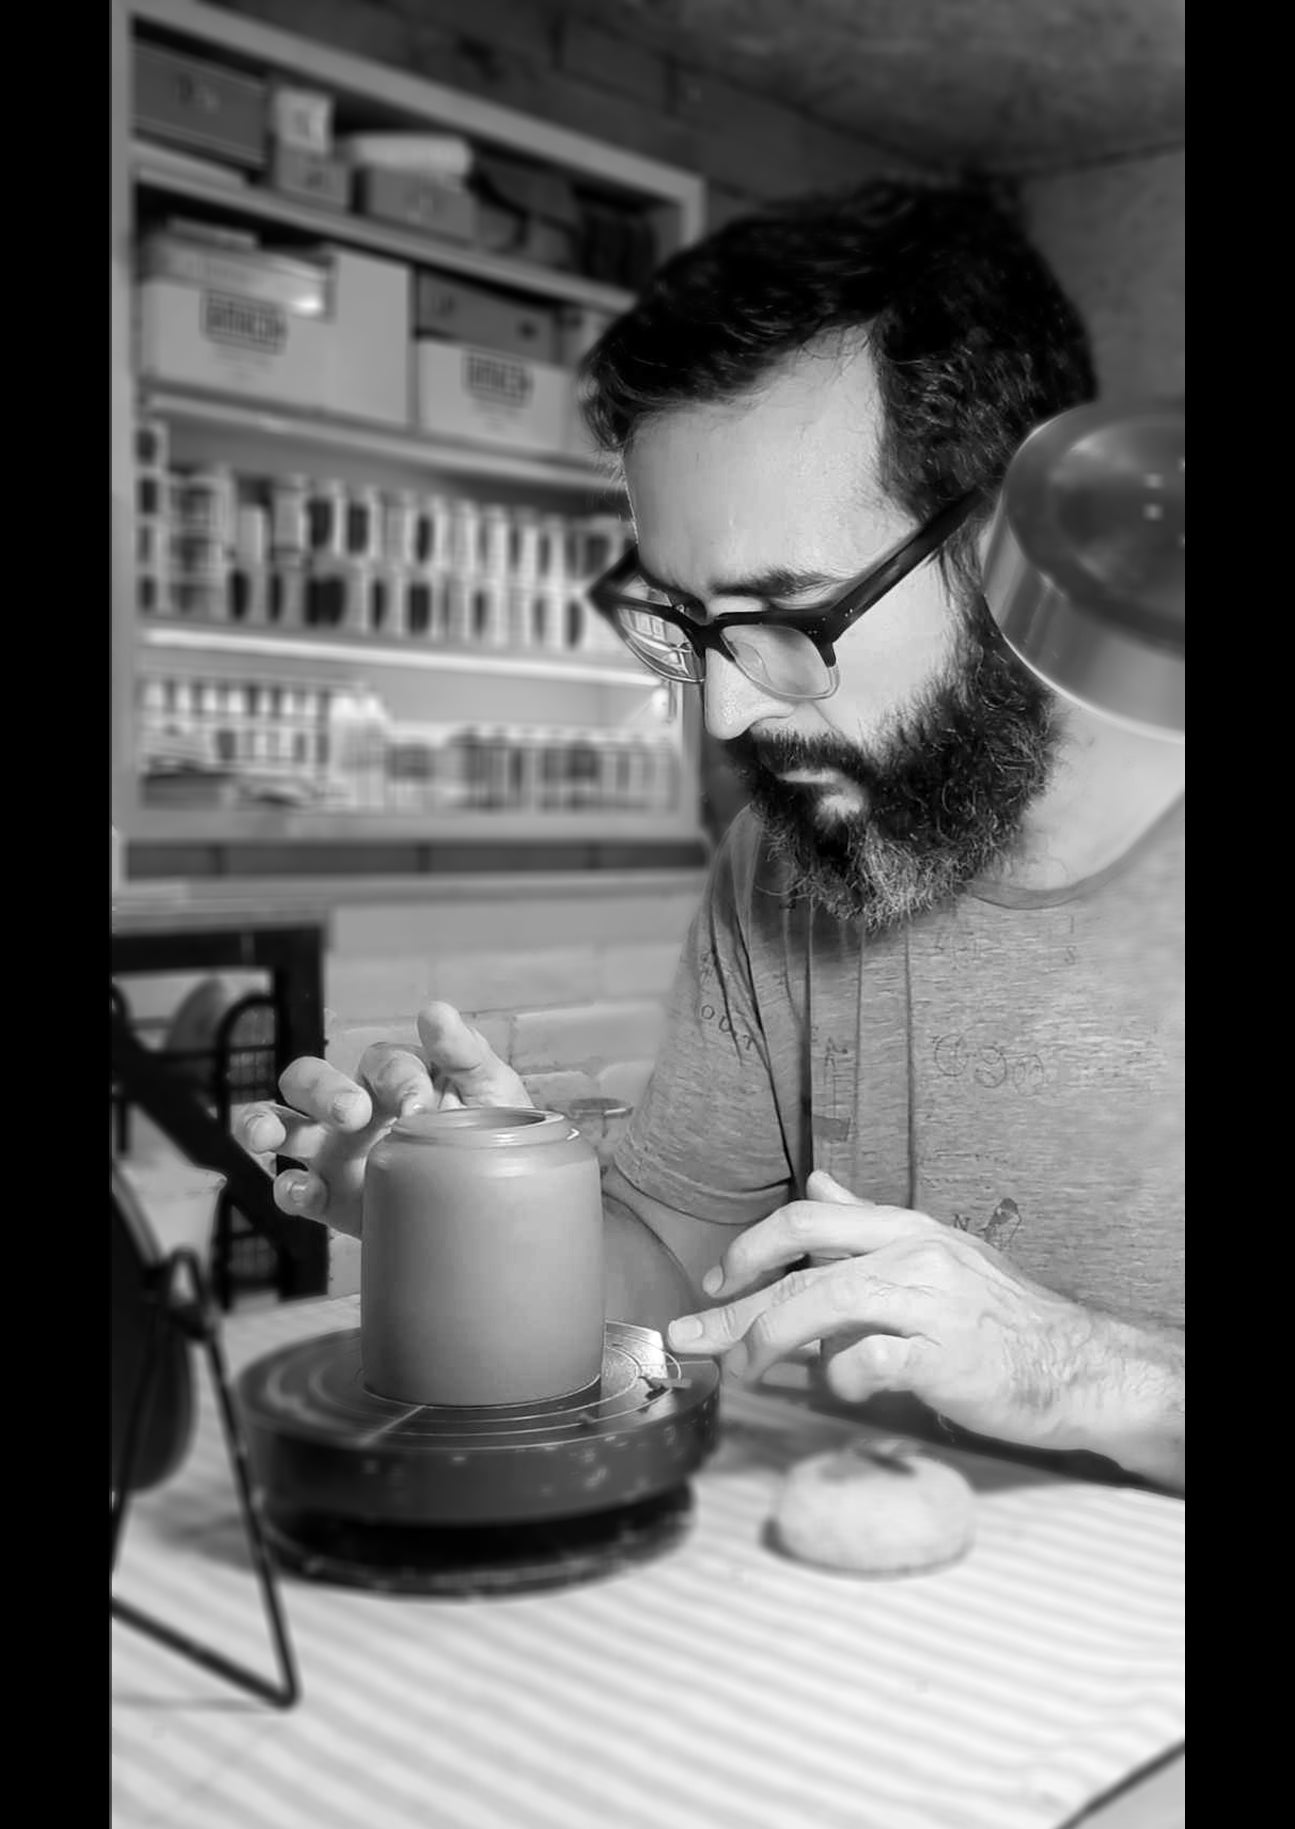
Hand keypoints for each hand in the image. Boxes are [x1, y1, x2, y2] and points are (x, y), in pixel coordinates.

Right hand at [237, 1002, 531, 1238]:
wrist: (497, 1205)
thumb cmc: (493, 1136)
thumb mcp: (491, 1091)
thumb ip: (464, 1051)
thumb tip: (435, 1010)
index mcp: (392, 1078)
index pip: (377, 1062)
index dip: (395, 1079)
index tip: (419, 1110)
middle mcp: (354, 1109)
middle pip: (308, 1080)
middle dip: (320, 1090)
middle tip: (352, 1113)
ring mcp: (336, 1153)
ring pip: (281, 1127)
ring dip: (262, 1125)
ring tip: (266, 1136)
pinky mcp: (332, 1199)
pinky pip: (294, 1190)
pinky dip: (289, 1190)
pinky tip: (304, 1191)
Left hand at [666, 1169, 1115, 1457]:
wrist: (1078, 1366)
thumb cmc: (998, 1318)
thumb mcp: (936, 1253)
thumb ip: (869, 1225)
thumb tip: (820, 1183)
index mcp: (905, 1227)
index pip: (806, 1218)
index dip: (749, 1250)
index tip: (715, 1284)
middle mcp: (913, 1254)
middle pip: (799, 1261)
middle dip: (735, 1304)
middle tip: (694, 1337)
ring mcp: (929, 1304)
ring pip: (820, 1306)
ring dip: (768, 1343)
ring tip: (746, 1373)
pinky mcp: (943, 1358)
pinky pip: (865, 1363)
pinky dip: (839, 1379)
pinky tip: (842, 1388)